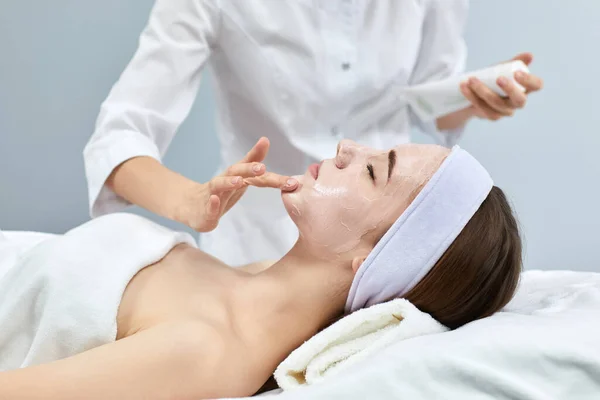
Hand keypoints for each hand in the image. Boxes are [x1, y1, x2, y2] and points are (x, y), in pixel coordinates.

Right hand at [180, 137, 297, 231]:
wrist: (192, 206)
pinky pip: (209, 206)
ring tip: (239, 181)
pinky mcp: (206, 210)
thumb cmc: (222, 192)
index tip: (292, 182)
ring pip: (219, 185)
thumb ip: (253, 161)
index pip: (258, 175)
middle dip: (249, 168)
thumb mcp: (240, 177)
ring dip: (229, 182)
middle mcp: (225, 181)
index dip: (275, 178)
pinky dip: (212, 203)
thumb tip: (266, 139)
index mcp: (238, 177)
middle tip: (263, 168)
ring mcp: (213, 194)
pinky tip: (215, 199)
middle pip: (236, 171)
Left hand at [460, 52, 543, 120]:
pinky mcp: (492, 115)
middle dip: (509, 89)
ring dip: (482, 91)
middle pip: (519, 100)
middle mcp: (518, 102)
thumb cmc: (495, 78)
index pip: (536, 85)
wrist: (477, 93)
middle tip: (498, 79)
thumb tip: (529, 55)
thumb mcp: (503, 68)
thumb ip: (514, 62)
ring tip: (471, 80)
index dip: (529, 81)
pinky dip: (471, 96)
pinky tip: (464, 87)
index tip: (516, 73)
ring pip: (496, 104)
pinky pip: (482, 107)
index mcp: (526, 88)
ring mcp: (505, 111)